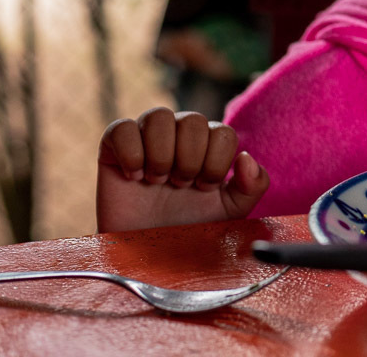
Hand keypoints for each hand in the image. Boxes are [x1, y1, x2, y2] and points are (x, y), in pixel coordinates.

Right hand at [96, 107, 268, 232]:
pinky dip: (131, 154)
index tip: (203, 187)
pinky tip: (133, 177)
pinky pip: (122, 128)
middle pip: (193, 121)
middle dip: (190, 161)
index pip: (223, 133)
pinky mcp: (113, 144)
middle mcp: (179, 132)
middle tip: (180, 186)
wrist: (144, 251)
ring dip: (161, 155)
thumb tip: (246, 157)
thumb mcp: (230, 212)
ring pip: (158, 115)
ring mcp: (146, 135)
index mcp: (209, 142)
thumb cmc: (187, 226)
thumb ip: (252, 186)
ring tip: (157, 181)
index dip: (216, 163)